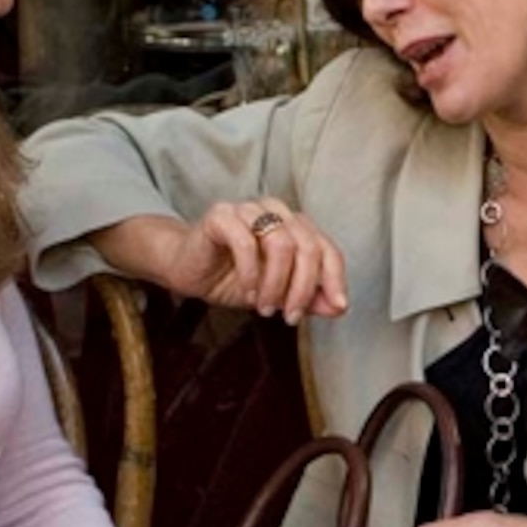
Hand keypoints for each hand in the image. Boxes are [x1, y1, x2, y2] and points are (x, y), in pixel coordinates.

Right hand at [99, 202, 345, 323]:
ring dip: (276, 283)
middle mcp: (277, 212)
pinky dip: (251, 272)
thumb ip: (308, 298)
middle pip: (307, 246)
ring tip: (265, 307)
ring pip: (281, 242)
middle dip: (303, 287)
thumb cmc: (232, 278)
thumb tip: (338, 307)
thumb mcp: (277, 294)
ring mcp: (249, 209)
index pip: (327, 248)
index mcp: (295, 226)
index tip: (338, 307)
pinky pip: (245, 241)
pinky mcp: (222, 215)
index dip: (335, 278)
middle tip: (290, 316)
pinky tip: (248, 292)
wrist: (187, 270)